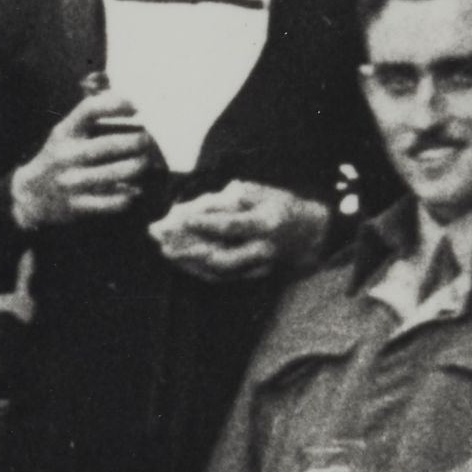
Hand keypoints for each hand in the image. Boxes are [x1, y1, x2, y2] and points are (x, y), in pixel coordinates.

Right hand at [12, 88, 153, 226]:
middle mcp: (66, 156)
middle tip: (148, 140)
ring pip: (118, 173)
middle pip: (111, 144)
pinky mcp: (78, 206)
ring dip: (139, 166)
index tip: (136, 107)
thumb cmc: (59, 157)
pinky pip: (115, 201)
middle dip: (138, 141)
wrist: (30, 196)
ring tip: (144, 162)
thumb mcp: (65, 133)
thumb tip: (130, 104)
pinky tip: (134, 188)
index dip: (116, 104)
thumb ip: (90, 119)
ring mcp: (71, 182)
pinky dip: (130, 194)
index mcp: (64, 133)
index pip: (89, 110)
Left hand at [149, 183, 329, 283]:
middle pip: (221, 256)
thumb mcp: (256, 192)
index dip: (201, 223)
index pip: (230, 226)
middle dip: (187, 248)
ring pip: (218, 271)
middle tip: (159, 238)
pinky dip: (198, 270)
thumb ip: (222, 201)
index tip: (172, 217)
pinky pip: (222, 278)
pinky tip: (180, 260)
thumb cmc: (278, 205)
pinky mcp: (254, 278)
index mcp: (266, 223)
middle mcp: (263, 250)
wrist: (311, 234)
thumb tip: (187, 211)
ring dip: (188, 261)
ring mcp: (258, 268)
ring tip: (164, 249)